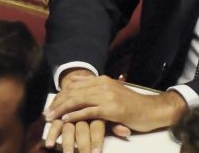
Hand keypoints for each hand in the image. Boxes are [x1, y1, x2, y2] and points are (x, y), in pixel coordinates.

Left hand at [45, 73, 184, 146]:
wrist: (152, 110)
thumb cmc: (132, 105)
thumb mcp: (113, 93)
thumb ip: (96, 90)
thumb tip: (77, 86)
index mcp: (102, 80)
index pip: (75, 85)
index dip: (60, 95)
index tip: (50, 104)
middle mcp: (103, 85)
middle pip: (73, 91)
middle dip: (57, 102)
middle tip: (46, 113)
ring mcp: (107, 96)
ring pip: (78, 100)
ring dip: (61, 109)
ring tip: (51, 117)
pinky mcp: (111, 109)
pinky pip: (88, 111)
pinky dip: (75, 115)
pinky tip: (65, 119)